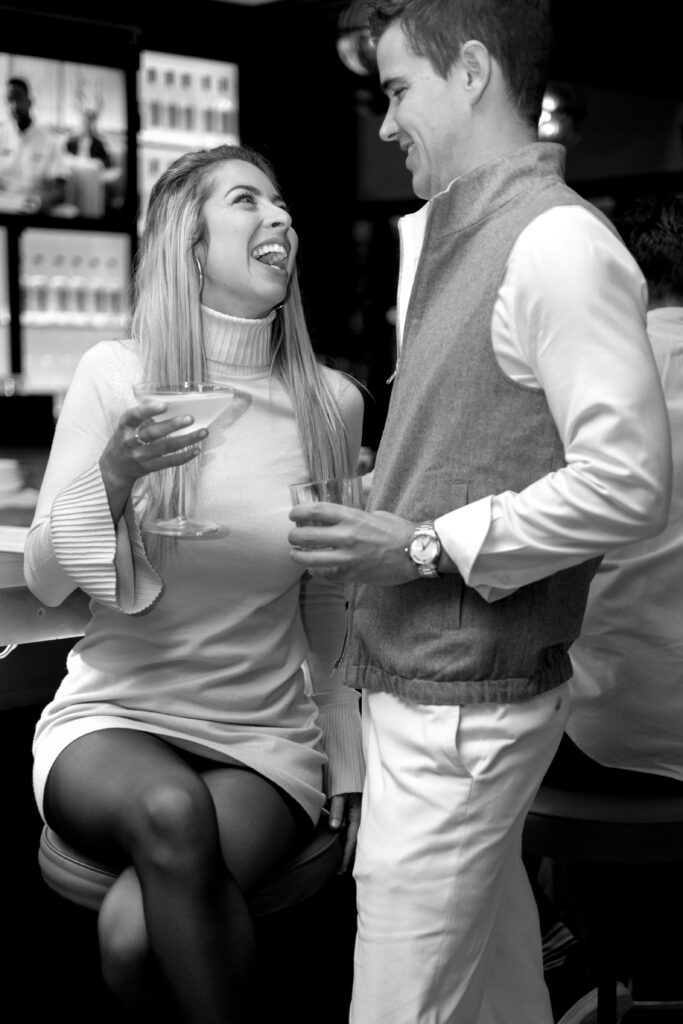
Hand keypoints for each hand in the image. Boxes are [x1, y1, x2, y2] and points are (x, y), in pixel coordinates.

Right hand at [99, 400, 207, 520]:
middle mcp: (131, 442)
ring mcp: (140, 456)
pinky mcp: (149, 467)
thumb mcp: (126, 426)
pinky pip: (169, 462)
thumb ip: (141, 415)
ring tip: (203, 432)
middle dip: (173, 425)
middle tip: (191, 418)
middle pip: (153, 433)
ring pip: (166, 447)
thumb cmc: (124, 440)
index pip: (133, 416)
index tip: (165, 405)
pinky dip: (184, 456)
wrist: (114, 469)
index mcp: (124, 427)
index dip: (148, 410)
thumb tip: (164, 401)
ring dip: (186, 439)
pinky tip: (196, 449)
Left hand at [288, 503, 416, 585]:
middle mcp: (347, 537)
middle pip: (306, 535)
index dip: (299, 512)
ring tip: (295, 554)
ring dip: (298, 556)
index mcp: (353, 517)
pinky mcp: (352, 575)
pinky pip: (325, 574)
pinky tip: (315, 569)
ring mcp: (348, 558)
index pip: (317, 511)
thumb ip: (355, 515)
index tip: (294, 514)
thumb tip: (340, 515)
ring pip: (310, 559)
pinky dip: (317, 572)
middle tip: (293, 536)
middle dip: (294, 536)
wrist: (417, 553)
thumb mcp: (377, 514)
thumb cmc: (399, 531)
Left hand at [327, 792, 361, 873]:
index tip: (340, 869)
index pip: (351, 843)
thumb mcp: (339, 796)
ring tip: (341, 866)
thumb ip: (336, 810)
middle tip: (339, 872)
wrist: (355, 778)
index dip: (345, 857)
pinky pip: (356, 836)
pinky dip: (351, 845)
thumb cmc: (346, 786)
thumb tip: (334, 828)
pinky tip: (346, 850)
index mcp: (358, 818)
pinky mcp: (361, 821)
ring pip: (356, 842)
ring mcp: (363, 822)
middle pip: (355, 845)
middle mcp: (362, 823)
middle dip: (348, 859)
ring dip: (349, 853)